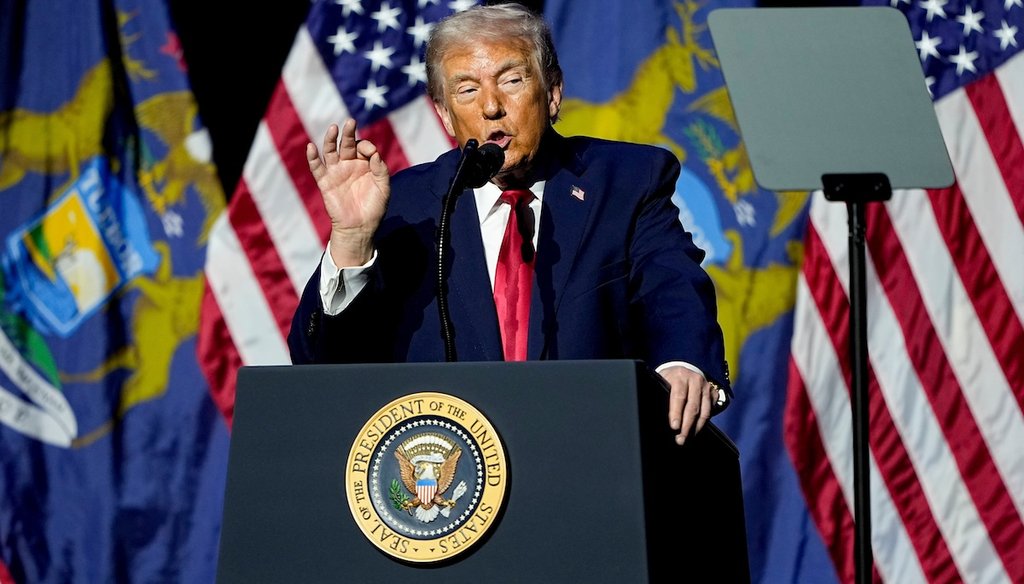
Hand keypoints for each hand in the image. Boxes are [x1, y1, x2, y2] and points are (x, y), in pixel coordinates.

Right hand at [307, 119, 390, 266]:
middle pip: (347, 144)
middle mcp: (349, 165)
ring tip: (334, 128)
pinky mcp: (325, 182)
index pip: (363, 147)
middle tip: (350, 122)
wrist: (360, 228)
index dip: (367, 146)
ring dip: (331, 139)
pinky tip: (311, 147)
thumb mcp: (384, 188)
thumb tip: (374, 154)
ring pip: (331, 151)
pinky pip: (317, 167)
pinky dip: (312, 157)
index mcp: (365, 164)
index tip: (371, 153)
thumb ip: (381, 170)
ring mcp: (336, 172)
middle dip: (349, 133)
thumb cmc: (374, 208)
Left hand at [659, 365, 718, 444]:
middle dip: (686, 426)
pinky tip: (695, 431)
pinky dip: (703, 424)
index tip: (674, 426)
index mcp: (680, 376)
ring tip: (687, 439)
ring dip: (696, 428)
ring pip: (704, 412)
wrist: (683, 371)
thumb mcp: (662, 381)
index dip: (676, 413)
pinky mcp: (714, 393)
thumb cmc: (668, 380)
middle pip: (693, 407)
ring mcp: (706, 387)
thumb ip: (661, 394)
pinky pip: (710, 412)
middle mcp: (695, 380)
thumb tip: (652, 414)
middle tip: (680, 440)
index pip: (678, 396)